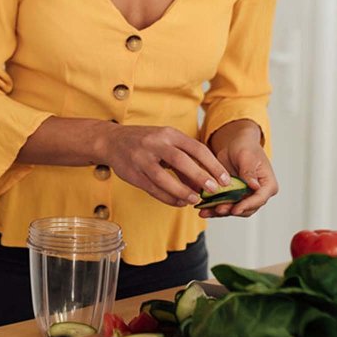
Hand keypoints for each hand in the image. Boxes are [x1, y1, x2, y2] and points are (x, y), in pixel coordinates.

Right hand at [98, 124, 231, 207]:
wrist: (111, 140)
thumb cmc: (145, 142)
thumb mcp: (166, 141)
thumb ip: (185, 159)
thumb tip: (205, 182)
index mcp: (169, 133)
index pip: (196, 148)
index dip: (212, 164)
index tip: (224, 179)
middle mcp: (155, 143)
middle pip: (181, 160)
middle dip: (200, 176)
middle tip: (214, 190)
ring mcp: (142, 158)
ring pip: (164, 177)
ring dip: (182, 191)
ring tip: (194, 200)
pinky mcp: (132, 173)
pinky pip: (152, 188)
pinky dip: (167, 197)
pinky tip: (178, 202)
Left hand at [199, 120, 278, 218]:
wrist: (235, 145)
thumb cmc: (245, 147)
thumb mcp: (247, 156)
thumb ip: (249, 171)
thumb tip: (255, 186)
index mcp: (267, 185)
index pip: (259, 199)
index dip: (246, 205)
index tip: (235, 209)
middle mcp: (258, 194)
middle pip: (246, 208)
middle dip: (231, 210)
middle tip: (218, 209)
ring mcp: (245, 197)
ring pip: (234, 210)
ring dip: (219, 212)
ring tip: (206, 211)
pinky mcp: (233, 197)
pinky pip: (224, 205)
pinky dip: (213, 208)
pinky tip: (204, 209)